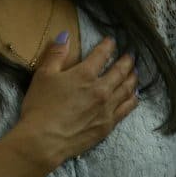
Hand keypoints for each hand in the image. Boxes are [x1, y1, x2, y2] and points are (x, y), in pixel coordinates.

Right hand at [15, 35, 139, 166]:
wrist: (44, 141)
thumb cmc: (40, 107)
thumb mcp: (43, 75)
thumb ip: (56, 54)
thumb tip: (65, 35)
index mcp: (85, 74)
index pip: (101, 55)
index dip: (107, 46)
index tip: (112, 41)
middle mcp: (101, 89)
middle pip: (119, 71)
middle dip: (126, 61)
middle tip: (130, 56)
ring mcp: (107, 108)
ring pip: (127, 89)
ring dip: (133, 78)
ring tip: (135, 73)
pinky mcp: (108, 125)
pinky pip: (126, 109)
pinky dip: (133, 99)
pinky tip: (135, 96)